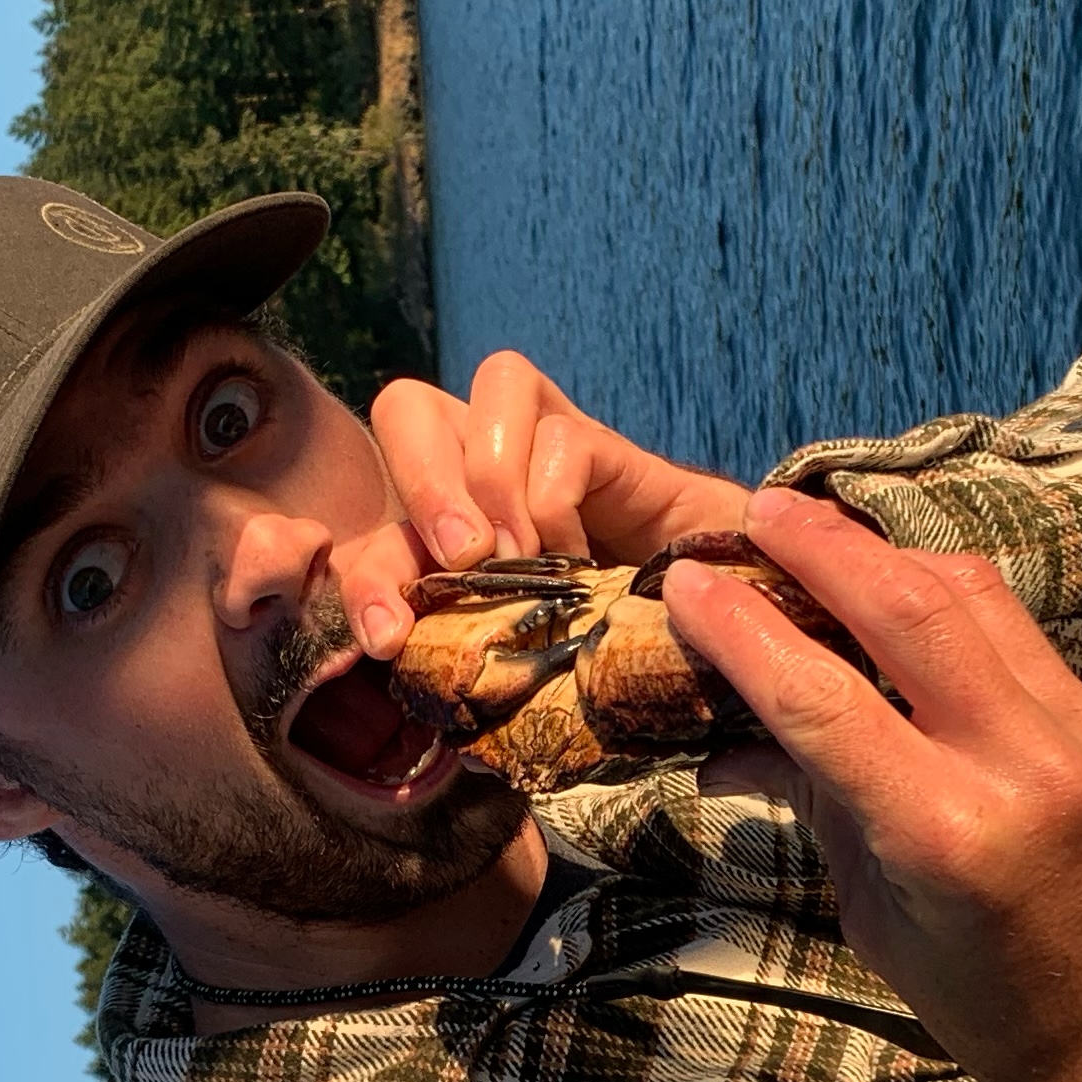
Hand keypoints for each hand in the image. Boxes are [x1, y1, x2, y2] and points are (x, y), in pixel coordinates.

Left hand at [336, 351, 749, 656]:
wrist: (715, 624)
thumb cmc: (605, 648)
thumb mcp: (521, 664)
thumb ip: (473, 669)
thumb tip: (434, 701)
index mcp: (450, 533)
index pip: (376, 525)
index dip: (365, 577)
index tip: (391, 638)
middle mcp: (491, 470)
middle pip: (408, 407)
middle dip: (420, 482)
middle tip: (462, 561)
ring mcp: (554, 446)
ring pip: (496, 380)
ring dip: (491, 475)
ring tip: (520, 557)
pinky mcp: (615, 448)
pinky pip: (560, 433)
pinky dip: (555, 499)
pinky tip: (577, 558)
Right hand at [664, 488, 1081, 1081]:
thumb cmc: (993, 1007)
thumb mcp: (878, 918)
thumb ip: (817, 806)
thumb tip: (729, 738)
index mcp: (948, 832)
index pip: (822, 697)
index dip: (743, 628)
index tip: (687, 583)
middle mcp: (1022, 762)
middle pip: (907, 605)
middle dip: (823, 546)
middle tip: (758, 513)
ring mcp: (1078, 731)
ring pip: (973, 595)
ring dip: (889, 553)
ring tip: (821, 534)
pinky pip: (1017, 629)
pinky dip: (948, 594)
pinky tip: (900, 591)